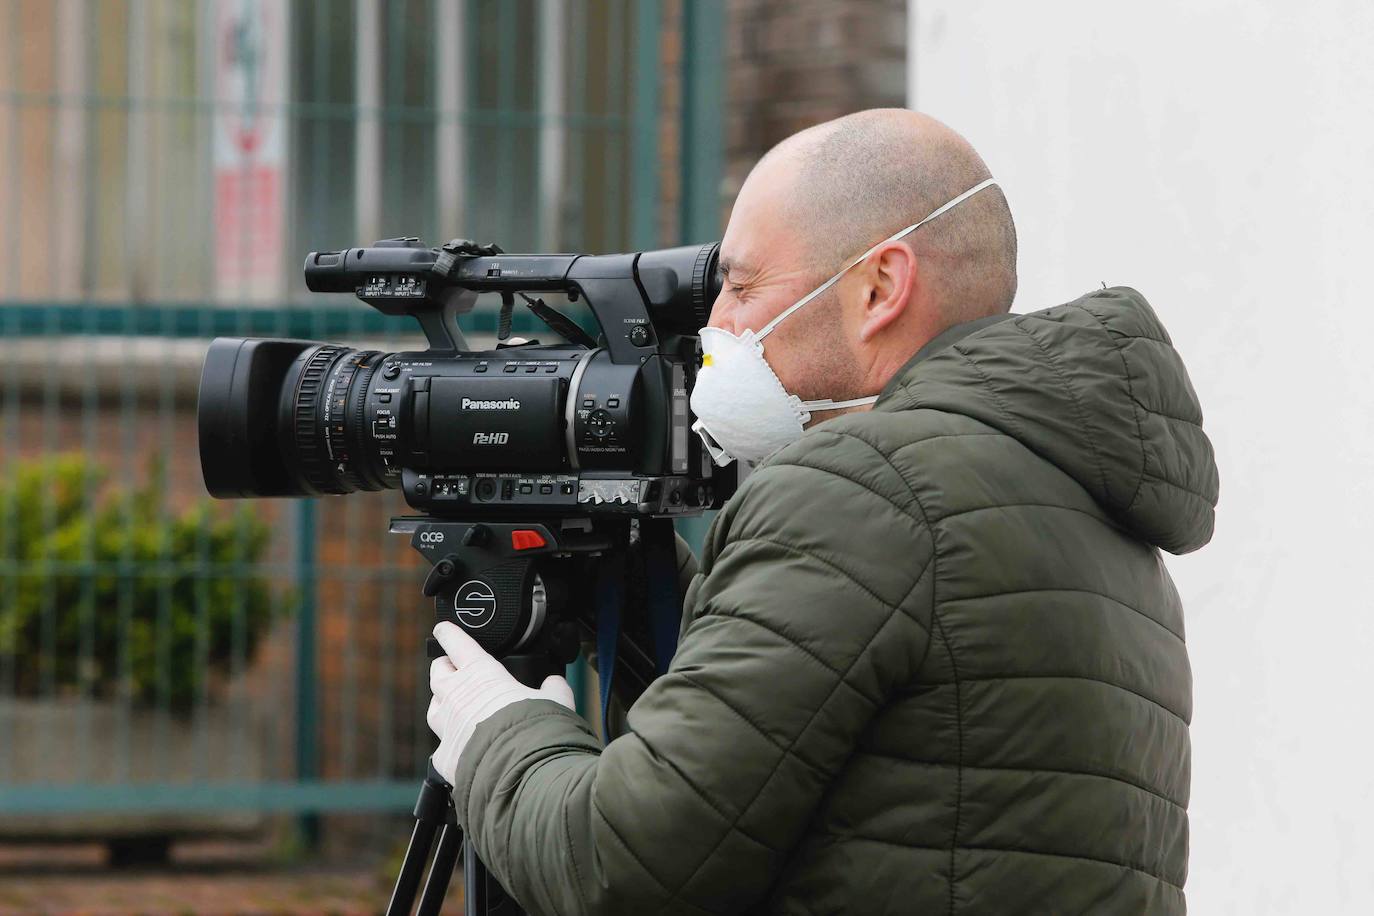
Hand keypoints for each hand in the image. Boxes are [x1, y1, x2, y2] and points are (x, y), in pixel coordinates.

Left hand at [427, 622, 575, 784]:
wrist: (519, 768)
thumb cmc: (536, 728)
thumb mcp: (556, 700)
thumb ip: (553, 688)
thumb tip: (555, 682)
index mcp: (481, 672)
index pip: (457, 643)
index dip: (449, 633)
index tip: (443, 629)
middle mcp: (457, 695)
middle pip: (439, 672)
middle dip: (444, 667)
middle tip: (451, 668)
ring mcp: (447, 725)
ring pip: (434, 706)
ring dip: (442, 702)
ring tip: (452, 704)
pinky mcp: (444, 754)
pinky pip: (443, 745)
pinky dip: (452, 745)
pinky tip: (462, 747)